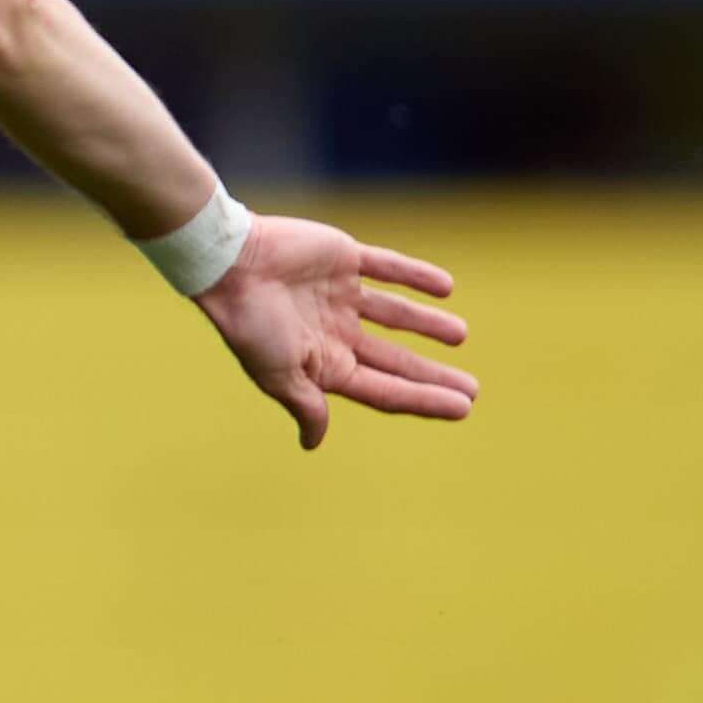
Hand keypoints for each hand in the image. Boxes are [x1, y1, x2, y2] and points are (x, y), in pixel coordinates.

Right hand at [195, 216, 473, 449]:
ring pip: (395, 313)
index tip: (463, 408)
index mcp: (321, 363)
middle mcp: (333, 331)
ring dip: (427, 324)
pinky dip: (416, 276)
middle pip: (394, 358)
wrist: (229, 263)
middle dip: (431, 374)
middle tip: (472, 389)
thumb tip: (313, 443)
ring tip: (460, 335)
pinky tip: (446, 287)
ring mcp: (340, 294)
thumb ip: (306, 405)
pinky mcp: (343, 258)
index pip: (384, 389)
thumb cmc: (251, 324)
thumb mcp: (280, 375)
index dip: (423, 400)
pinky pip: (387, 268)